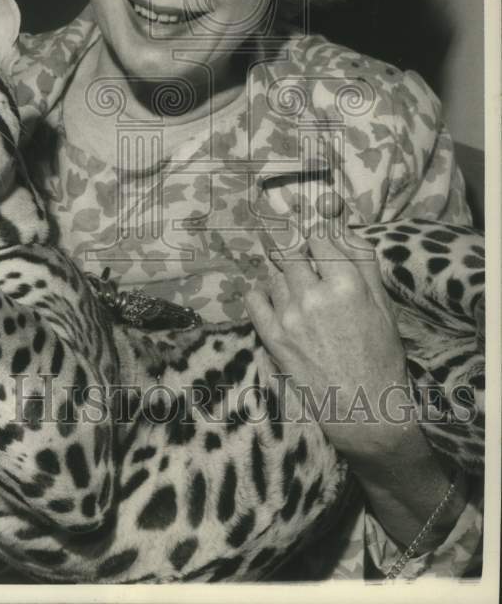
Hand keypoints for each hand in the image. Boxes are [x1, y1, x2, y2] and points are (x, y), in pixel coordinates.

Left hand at [244, 227, 411, 463]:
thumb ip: (362, 261)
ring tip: (298, 290)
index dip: (319, 240)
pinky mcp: (272, 337)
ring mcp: (289, 316)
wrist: (364, 409)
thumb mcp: (383, 304)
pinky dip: (261, 293)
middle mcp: (314, 296)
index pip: (319, 238)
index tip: (320, 247)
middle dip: (298, 254)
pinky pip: (254, 297)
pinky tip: (275, 300)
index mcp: (347, 285)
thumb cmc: (380, 356)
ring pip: (274, 273)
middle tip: (307, 267)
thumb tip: (342, 228)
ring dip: (283, 275)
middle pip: (291, 252)